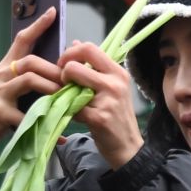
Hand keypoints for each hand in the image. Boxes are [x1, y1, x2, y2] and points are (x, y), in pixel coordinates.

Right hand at [0, 9, 63, 165]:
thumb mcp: (12, 95)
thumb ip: (30, 84)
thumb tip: (60, 77)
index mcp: (4, 69)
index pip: (21, 40)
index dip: (37, 25)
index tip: (53, 12)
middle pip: (30, 61)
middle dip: (54, 70)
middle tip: (71, 81)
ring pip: (29, 79)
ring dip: (51, 87)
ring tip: (64, 97)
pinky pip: (28, 115)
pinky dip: (46, 124)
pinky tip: (60, 136)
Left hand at [58, 40, 144, 169]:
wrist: (128, 146)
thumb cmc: (116, 116)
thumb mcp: (112, 87)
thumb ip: (94, 66)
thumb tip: (74, 43)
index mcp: (118, 72)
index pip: (89, 47)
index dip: (70, 53)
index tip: (65, 65)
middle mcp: (115, 83)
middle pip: (75, 63)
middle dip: (62, 72)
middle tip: (64, 84)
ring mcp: (108, 100)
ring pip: (71, 82)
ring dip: (63, 90)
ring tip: (68, 99)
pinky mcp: (99, 117)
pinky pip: (71, 106)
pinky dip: (67, 109)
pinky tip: (72, 114)